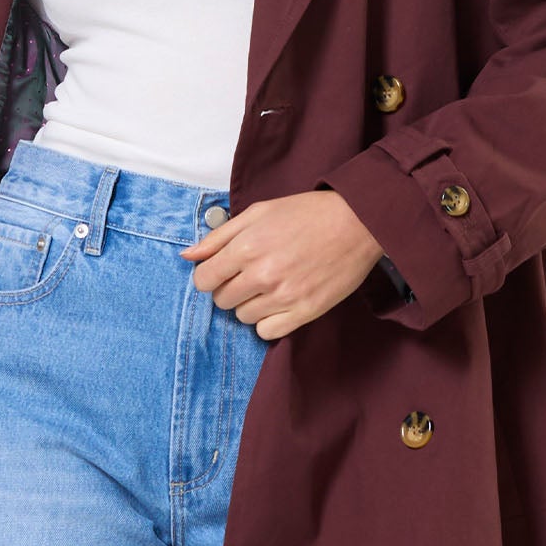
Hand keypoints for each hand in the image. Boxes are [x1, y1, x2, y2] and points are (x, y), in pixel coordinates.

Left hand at [178, 189, 382, 338]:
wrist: (357, 223)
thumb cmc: (306, 214)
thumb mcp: (258, 213)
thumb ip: (219, 236)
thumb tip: (188, 256)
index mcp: (246, 247)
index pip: (204, 280)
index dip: (209, 276)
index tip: (223, 271)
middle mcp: (262, 274)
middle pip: (222, 301)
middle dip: (230, 289)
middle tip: (250, 275)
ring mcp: (284, 296)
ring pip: (243, 317)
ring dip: (250, 304)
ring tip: (269, 286)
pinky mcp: (305, 312)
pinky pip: (267, 332)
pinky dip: (268, 322)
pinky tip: (278, 304)